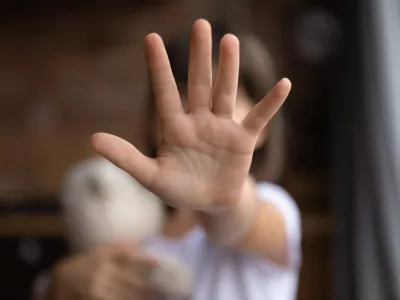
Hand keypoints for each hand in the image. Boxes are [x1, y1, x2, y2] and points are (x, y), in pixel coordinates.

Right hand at [52, 243, 157, 299]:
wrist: (64, 278)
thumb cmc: (88, 261)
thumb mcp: (101, 249)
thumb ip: (120, 246)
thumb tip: (140, 242)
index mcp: (105, 256)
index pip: (128, 257)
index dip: (144, 260)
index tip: (159, 263)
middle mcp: (102, 272)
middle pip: (129, 280)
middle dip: (148, 286)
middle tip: (164, 287)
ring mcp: (99, 288)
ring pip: (125, 295)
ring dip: (142, 296)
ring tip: (158, 297)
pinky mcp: (96, 299)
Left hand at [90, 19, 290, 211]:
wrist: (209, 204)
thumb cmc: (179, 190)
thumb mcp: (151, 176)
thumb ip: (126, 157)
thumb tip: (94, 138)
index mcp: (174, 128)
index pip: (164, 93)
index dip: (158, 68)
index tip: (151, 38)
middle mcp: (199, 121)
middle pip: (198, 83)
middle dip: (199, 56)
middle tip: (200, 24)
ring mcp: (222, 128)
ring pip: (225, 92)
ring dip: (228, 68)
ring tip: (229, 40)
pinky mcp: (243, 141)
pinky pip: (258, 119)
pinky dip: (271, 104)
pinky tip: (284, 84)